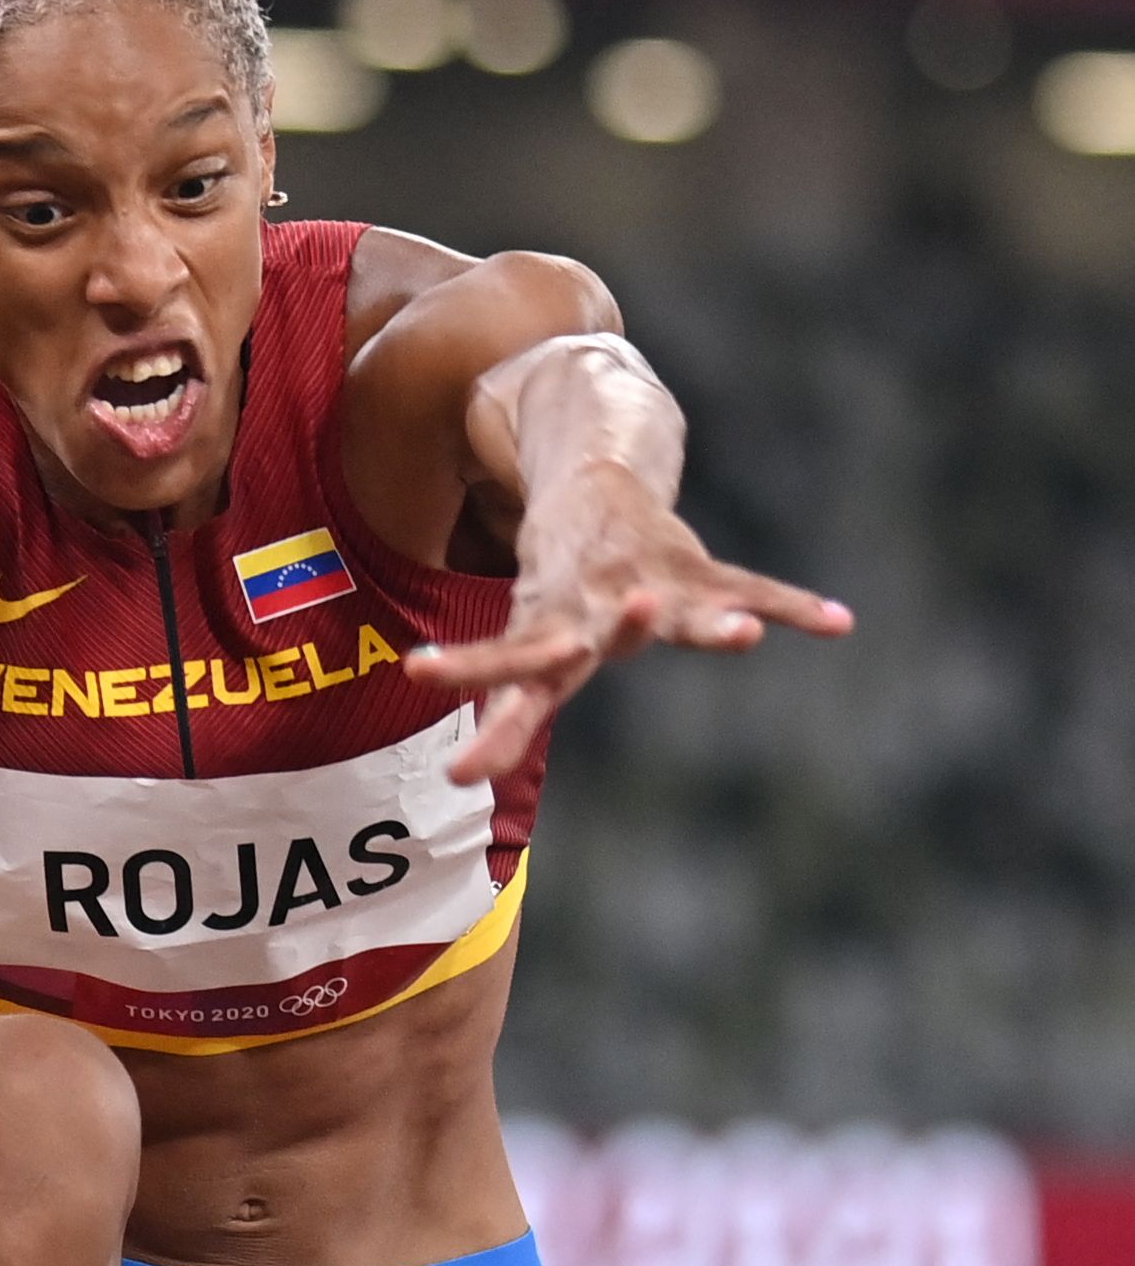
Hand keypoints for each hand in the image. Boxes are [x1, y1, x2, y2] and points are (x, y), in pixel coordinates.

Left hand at [406, 462, 852, 783]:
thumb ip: (506, 719)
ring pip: (685, 608)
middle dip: (611, 637)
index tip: (428, 679)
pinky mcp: (697, 569)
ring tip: (746, 636)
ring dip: (713, 624)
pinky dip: (793, 607)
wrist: (593, 486)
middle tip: (616, 630)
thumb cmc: (556, 592)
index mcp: (552, 631)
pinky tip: (838, 623)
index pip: (509, 665)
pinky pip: (753, 587)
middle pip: (604, 633)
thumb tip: (465, 780)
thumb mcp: (529, 644)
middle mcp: (600, 608)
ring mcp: (653, 583)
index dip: (471, 674)